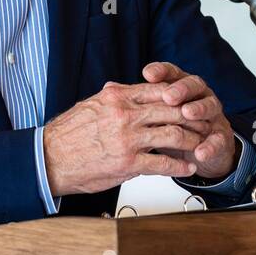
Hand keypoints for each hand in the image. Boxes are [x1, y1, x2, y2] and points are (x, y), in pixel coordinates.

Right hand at [41, 77, 211, 195]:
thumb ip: (113, 96)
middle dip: (194, 116)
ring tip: (201, 144)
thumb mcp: (92, 104)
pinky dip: (180, 166)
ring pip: (173, 135)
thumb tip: (123, 88)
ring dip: (192, 141)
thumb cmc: (68, 134)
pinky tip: (187, 167)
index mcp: (119, 96)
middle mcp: (126, 115)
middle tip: (206, 121)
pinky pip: (163, 163)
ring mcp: (128, 139)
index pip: (159, 89)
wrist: (50, 158)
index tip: (192, 100)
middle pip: (173, 110)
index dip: (181, 95)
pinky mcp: (128, 163)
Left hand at [139, 61, 239, 180]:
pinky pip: (218, 139)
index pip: (171, 73)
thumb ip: (137, 101)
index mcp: (181, 87)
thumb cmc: (171, 129)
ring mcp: (212, 116)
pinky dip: (210, 145)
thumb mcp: (153, 115)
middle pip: (192, 84)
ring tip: (188, 114)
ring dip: (199, 108)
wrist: (202, 150)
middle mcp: (199, 96)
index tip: (147, 73)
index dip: (161, 72)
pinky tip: (201, 152)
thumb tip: (108, 87)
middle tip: (169, 96)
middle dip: (181, 89)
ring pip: (210, 105)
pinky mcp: (221, 137)